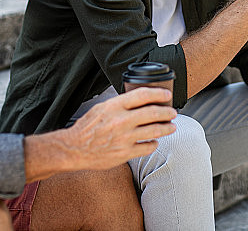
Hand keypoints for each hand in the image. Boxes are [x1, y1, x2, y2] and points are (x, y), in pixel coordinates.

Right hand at [61, 87, 176, 170]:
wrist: (75, 149)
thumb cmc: (87, 127)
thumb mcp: (101, 108)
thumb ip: (119, 103)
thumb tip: (139, 99)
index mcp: (114, 106)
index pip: (143, 95)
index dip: (158, 93)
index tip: (167, 94)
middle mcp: (121, 121)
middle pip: (153, 113)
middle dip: (167, 112)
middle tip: (172, 113)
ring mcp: (124, 138)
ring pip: (154, 131)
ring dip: (166, 128)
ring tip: (171, 126)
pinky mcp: (125, 153)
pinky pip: (147, 147)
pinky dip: (154, 143)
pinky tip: (155, 141)